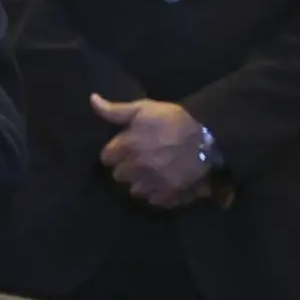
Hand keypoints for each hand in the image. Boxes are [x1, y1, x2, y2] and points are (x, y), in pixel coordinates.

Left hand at [92, 94, 208, 206]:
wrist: (208, 137)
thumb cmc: (173, 120)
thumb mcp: (143, 109)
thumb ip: (115, 110)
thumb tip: (92, 100)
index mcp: (127, 146)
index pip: (106, 158)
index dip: (115, 152)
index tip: (124, 148)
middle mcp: (136, 167)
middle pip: (118, 176)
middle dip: (125, 168)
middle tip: (138, 159)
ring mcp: (153, 182)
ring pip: (134, 190)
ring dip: (139, 182)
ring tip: (150, 172)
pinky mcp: (168, 194)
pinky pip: (152, 200)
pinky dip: (155, 193)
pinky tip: (162, 181)